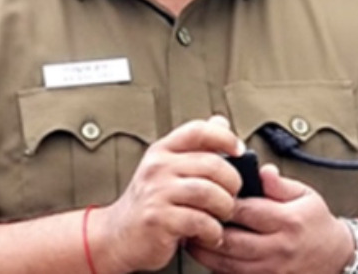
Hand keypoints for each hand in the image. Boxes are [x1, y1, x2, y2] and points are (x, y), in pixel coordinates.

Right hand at [90, 116, 243, 272]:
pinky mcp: (158, 220)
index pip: (198, 131)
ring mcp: (156, 193)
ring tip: (222, 215)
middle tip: (232, 195)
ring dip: (224, 207)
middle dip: (232, 182)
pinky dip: (213, 231)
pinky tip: (210, 234)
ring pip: (209, 193)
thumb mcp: (167, 169)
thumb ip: (194, 148)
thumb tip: (221, 121)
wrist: (117, 235)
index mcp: (162, 151)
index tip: (239, 150)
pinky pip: (200, 221)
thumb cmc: (149, 203)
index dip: (225, 137)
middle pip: (212, 164)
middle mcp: (158, 167)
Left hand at [187, 164, 354, 273]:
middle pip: (231, 241)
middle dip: (206, 229)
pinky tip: (208, 256)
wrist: (336, 257)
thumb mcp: (305, 194)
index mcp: (288, 221)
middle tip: (190, 216)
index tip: (206, 194)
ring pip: (227, 264)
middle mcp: (279, 248)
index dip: (221, 203)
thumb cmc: (316, 223)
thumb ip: (278, 184)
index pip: (245, 211)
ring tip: (191, 236)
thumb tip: (261, 171)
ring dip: (204, 252)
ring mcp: (272, 270)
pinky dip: (217, 268)